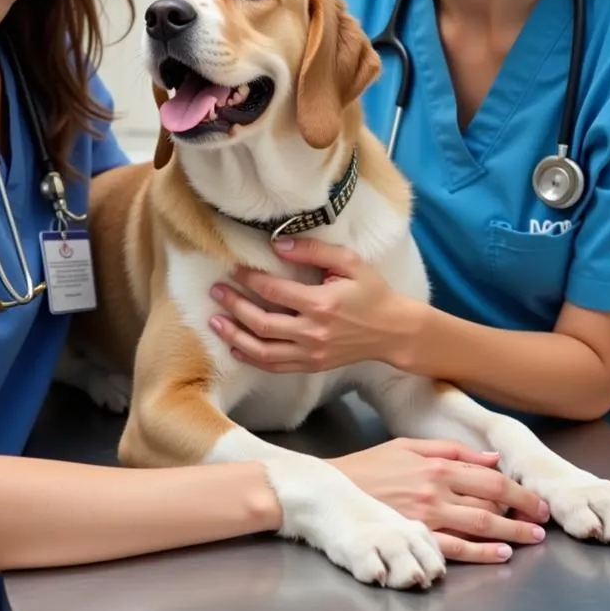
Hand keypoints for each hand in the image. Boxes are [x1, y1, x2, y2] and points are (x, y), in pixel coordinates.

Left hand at [208, 235, 417, 371]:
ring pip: (262, 350)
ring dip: (235, 335)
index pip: (274, 291)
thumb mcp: (350, 262)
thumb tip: (279, 244)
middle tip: (215, 291)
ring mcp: (311, 353)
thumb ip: (314, 251)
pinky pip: (274, 366)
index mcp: (321, 304)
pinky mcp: (312, 366)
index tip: (234, 268)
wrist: (394, 331)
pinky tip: (235, 346)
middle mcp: (312, 332)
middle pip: (261, 323)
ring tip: (214, 321)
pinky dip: (251, 358)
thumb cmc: (373, 293)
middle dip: (234, 306)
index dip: (249, 279)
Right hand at [331, 438, 550, 563]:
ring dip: (511, 532)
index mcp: (435, 464)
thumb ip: (449, 449)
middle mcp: (435, 488)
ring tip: (533, 538)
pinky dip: (482, 552)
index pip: (487, 475)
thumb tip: (490, 457)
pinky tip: (501, 554)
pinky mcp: (417, 535)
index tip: (534, 496)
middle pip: (490, 500)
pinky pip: (456, 548)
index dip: (516, 487)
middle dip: (522, 509)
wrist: (335, 489)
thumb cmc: (370, 465)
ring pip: (479, 524)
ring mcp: (427, 514)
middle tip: (542, 519)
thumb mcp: (407, 445)